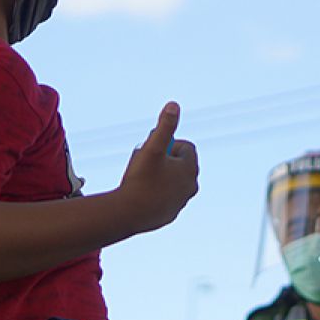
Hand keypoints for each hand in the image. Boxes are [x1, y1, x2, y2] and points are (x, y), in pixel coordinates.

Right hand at [117, 102, 198, 233]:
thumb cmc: (140, 179)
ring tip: (142, 178)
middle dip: (164, 160)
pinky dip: (156, 192)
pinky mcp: (171, 213)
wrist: (129, 214)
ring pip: (171, 180)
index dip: (168, 144)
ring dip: (160, 176)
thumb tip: (174, 105)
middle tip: (145, 162)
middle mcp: (191, 186)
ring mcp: (181, 202)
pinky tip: (142, 193)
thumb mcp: (151, 148)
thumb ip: (164, 126)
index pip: (186, 147)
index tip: (153, 149)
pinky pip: (165, 197)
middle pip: (179, 164)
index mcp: (190, 169)